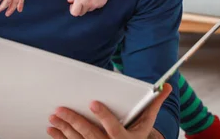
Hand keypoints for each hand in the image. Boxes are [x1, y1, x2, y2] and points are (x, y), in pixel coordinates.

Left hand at [47, 84, 171, 138]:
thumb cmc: (137, 133)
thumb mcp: (146, 121)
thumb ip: (154, 104)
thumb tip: (166, 86)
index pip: (114, 129)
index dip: (104, 117)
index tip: (93, 102)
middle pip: (91, 136)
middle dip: (75, 122)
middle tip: (60, 109)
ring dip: (64, 130)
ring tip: (53, 117)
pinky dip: (61, 138)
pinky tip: (52, 130)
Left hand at [68, 0, 116, 16]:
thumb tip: (70, 1)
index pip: (74, 13)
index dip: (73, 10)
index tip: (73, 5)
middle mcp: (88, 4)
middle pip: (82, 13)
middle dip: (80, 8)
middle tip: (81, 0)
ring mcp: (96, 4)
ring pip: (90, 9)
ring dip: (88, 5)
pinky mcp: (103, 3)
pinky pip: (97, 6)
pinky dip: (95, 3)